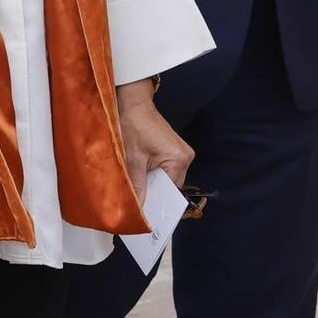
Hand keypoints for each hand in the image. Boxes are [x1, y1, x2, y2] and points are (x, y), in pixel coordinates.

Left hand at [118, 79, 192, 199]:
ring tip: (138, 186)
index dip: (157, 202)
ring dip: (152, 182)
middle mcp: (186, 157)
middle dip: (154, 192)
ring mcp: (182, 153)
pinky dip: (153, 173)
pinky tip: (141, 174)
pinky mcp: (174, 149)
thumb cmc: (133, 125)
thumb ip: (137, 185)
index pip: (171, 191)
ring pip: (167, 178)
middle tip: (138, 202)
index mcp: (179, 160)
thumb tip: (138, 208)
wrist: (133, 103)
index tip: (146, 215)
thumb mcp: (132, 159)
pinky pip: (166, 168)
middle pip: (170, 186)